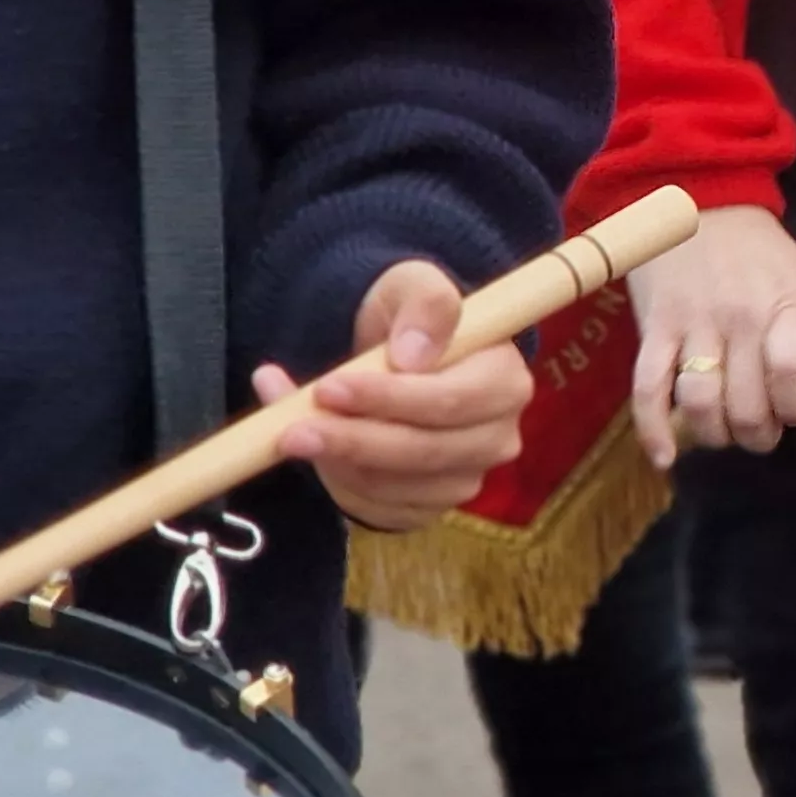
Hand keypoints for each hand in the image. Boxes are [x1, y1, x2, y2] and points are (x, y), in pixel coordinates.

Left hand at [277, 259, 532, 531]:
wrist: (391, 355)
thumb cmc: (406, 318)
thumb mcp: (413, 286)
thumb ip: (426, 304)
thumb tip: (413, 356)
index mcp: (505, 381)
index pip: (450, 402)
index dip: (390, 400)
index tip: (329, 388)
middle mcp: (497, 437)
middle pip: (424, 452)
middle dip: (353, 441)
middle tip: (292, 431)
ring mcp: (466, 477)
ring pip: (397, 487)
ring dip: (338, 464)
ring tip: (290, 432)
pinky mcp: (430, 505)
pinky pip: (381, 510)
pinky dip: (338, 486)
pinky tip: (315, 453)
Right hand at [624, 204, 795, 465]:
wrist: (698, 201)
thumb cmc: (757, 250)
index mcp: (785, 305)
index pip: (793, 372)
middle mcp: (738, 318)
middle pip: (747, 402)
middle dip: (759, 433)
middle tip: (762, 432)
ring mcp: (692, 325)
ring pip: (701, 403)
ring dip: (716, 435)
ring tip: (726, 435)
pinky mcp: (653, 329)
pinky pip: (648, 389)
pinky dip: (654, 430)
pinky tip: (665, 457)